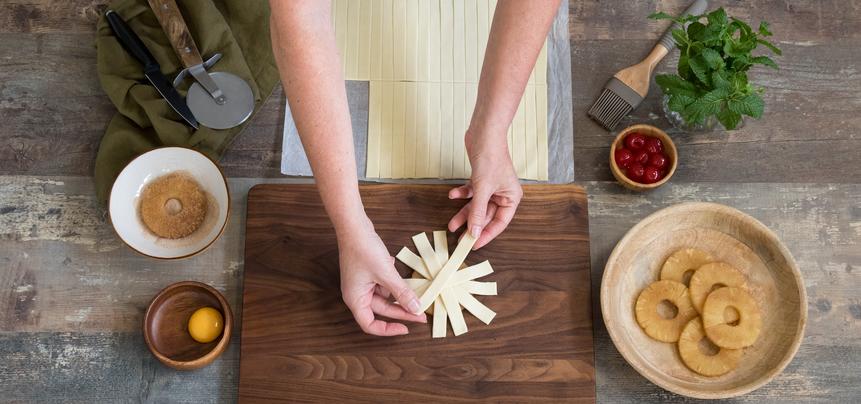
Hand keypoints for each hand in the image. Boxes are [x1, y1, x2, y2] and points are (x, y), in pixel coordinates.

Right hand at [338, 221, 426, 335]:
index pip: (370, 325)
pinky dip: (393, 280)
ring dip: (399, 294)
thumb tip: (416, 309)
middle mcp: (356, 294)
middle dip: (402, 311)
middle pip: (381, 310)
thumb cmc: (363, 249)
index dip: (388, 330)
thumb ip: (402, 293)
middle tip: (422, 314)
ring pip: (385, 296)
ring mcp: (361, 283)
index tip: (406, 328)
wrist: (354, 225)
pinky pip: (383, 283)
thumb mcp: (386, 274)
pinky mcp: (367, 273)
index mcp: (355, 299)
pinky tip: (395, 267)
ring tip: (416, 290)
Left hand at [448, 130, 522, 249]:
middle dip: (472, 225)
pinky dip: (462, 195)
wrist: (484, 133)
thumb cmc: (491, 157)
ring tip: (451, 224)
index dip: (486, 235)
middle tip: (459, 238)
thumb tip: (474, 232)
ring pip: (477, 206)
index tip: (473, 245)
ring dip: (464, 213)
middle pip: (486, 215)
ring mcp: (492, 186)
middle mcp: (503, 194)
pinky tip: (453, 195)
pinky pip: (471, 193)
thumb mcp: (483, 189)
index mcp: (511, 198)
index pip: (499, 223)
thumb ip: (477, 212)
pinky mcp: (481, 179)